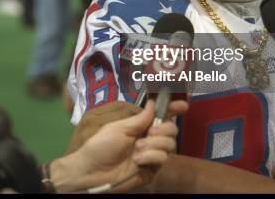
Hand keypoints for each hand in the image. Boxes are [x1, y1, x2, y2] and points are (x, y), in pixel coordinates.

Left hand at [54, 99, 188, 192]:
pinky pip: (162, 159)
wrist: (92, 171)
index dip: (173, 110)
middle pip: (171, 129)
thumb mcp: (119, 128)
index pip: (161, 116)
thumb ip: (140, 119)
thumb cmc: (101, 146)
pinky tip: (138, 160)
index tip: (182, 105)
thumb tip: (154, 103)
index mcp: (140, 127)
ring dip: (154, 144)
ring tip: (137, 150)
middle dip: (163, 129)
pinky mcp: (152, 170)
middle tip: (149, 133)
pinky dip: (151, 156)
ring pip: (170, 144)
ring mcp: (152, 155)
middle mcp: (149, 140)